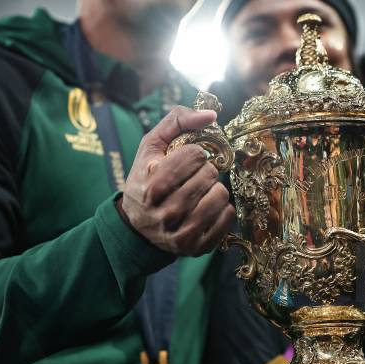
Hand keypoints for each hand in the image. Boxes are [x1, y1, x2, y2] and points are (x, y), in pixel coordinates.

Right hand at [120, 106, 234, 255]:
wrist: (137, 226)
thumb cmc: (146, 179)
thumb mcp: (151, 146)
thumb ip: (177, 121)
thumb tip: (211, 114)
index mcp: (151, 185)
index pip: (194, 155)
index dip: (194, 153)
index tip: (187, 160)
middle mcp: (166, 213)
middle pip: (209, 175)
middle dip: (205, 170)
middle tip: (194, 176)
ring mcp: (182, 234)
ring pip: (221, 195)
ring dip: (215, 188)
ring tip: (201, 191)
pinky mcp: (196, 247)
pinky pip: (227, 217)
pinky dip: (222, 209)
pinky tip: (207, 207)